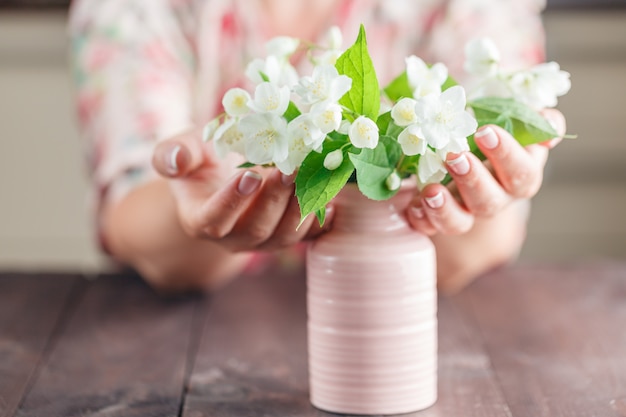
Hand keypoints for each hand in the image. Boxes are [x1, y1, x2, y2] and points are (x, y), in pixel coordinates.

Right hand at [152, 127, 329, 251]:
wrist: (226, 175)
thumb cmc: (203, 160)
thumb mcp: (185, 150)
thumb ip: (174, 153)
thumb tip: (174, 160)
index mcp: (201, 219)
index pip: (214, 219)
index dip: (231, 201)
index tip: (249, 175)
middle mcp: (233, 238)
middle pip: (256, 229)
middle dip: (275, 200)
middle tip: (290, 169)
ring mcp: (263, 240)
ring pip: (284, 236)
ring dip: (300, 208)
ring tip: (312, 176)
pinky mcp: (288, 236)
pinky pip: (308, 238)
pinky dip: (322, 222)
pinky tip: (335, 203)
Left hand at [406, 109, 565, 234]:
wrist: (461, 150)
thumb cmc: (489, 132)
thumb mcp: (510, 119)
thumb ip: (531, 118)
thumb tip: (551, 121)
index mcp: (518, 174)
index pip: (523, 173)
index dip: (507, 155)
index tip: (486, 130)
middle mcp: (495, 198)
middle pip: (490, 201)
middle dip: (473, 179)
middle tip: (455, 156)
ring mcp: (465, 212)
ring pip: (460, 222)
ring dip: (445, 208)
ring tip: (431, 191)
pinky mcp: (436, 218)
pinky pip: (429, 228)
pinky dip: (421, 219)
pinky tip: (413, 206)